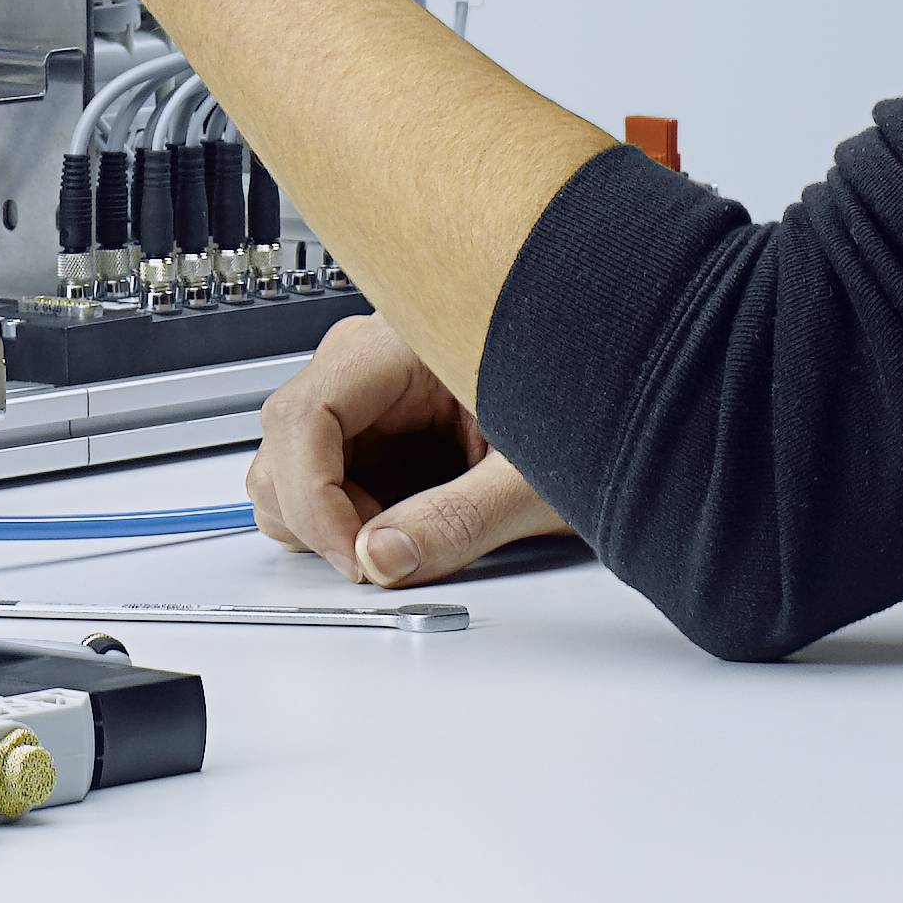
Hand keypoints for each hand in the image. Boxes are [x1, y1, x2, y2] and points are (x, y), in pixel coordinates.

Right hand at [248, 312, 574, 588]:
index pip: (305, 414)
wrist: (620, 405)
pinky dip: (337, 522)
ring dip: (321, 521)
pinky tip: (398, 526)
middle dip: (315, 515)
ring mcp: (362, 397)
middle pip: (283, 441)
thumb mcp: (531, 481)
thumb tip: (382, 557)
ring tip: (400, 536)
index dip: (313, 495)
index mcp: (400, 344)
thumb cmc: (594, 411)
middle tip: (381, 557)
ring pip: (285, 464)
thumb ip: (458, 521)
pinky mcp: (368, 433)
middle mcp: (367, 362)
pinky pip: (316, 481)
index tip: (353, 555)